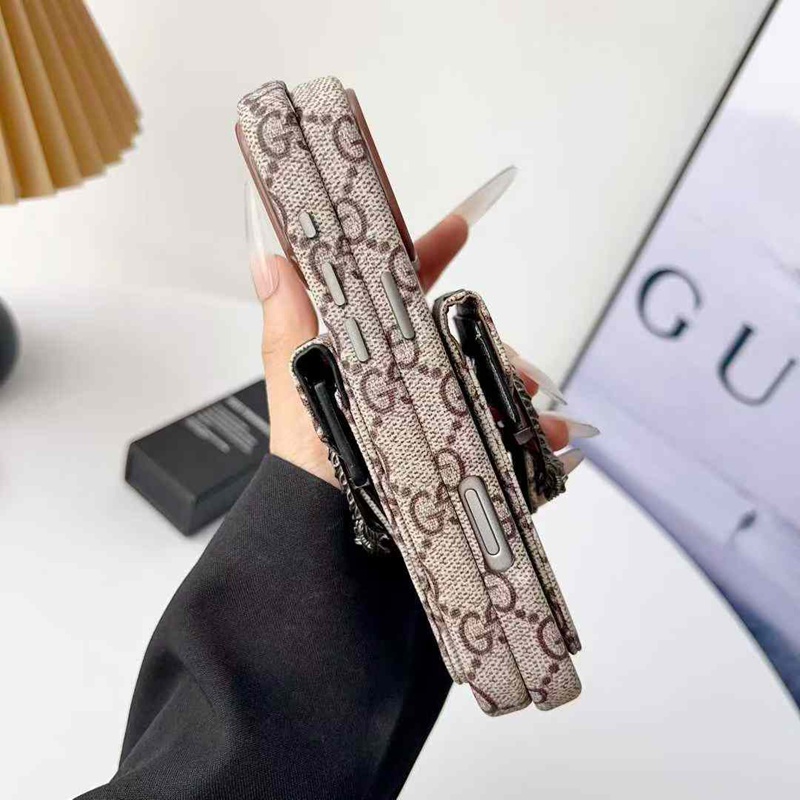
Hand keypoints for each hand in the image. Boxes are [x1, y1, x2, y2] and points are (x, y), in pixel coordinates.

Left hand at [246, 167, 598, 486]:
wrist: (329, 533)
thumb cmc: (310, 460)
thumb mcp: (297, 386)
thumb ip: (287, 325)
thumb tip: (270, 259)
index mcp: (369, 350)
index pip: (400, 291)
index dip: (428, 255)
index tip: (458, 226)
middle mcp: (404, 374)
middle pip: (456, 337)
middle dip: (491, 343)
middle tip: (515, 362)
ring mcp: (433, 409)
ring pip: (485, 380)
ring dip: (515, 390)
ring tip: (536, 410)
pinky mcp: (455, 445)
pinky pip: (500, 428)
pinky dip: (530, 433)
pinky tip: (547, 441)